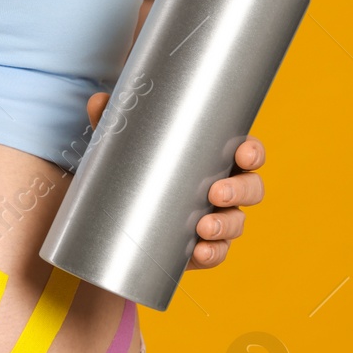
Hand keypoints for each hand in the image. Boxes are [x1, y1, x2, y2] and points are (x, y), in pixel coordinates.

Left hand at [86, 92, 265, 269]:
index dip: (252, 153)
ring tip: (203, 228)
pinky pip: (218, 252)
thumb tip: (100, 99)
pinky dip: (213, 253)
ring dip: (226, 225)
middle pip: (251, 187)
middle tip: (216, 193)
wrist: (118, 222)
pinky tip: (199, 252)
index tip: (243, 154)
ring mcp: (216, 219)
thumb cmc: (135, 174)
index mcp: (213, 159)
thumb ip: (114, 124)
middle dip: (241, 189)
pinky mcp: (202, 247)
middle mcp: (222, 188)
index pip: (246, 152)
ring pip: (237, 222)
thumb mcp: (124, 148)